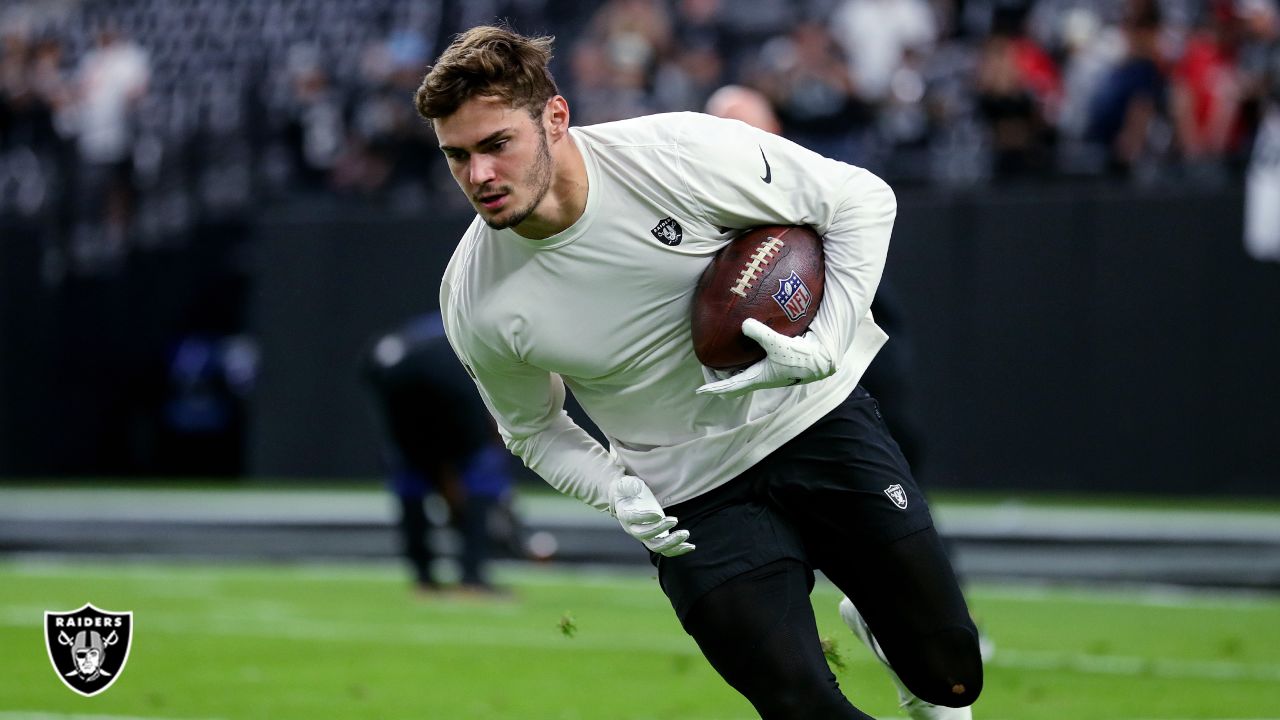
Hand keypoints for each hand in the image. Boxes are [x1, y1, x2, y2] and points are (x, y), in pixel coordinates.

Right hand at [609, 476, 694, 556]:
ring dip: (671, 542)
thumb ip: (630, 484)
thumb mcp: (626, 483)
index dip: (645, 517)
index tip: (659, 514)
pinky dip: (678, 549)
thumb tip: (637, 488)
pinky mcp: (657, 537)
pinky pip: (666, 550)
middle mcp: (633, 528)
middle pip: (645, 535)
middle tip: (675, 520)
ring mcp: (646, 535)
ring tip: (685, 533)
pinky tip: (690, 546)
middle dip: (660, 529)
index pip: (633, 518)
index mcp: (625, 514)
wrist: (629, 499)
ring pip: (657, 546)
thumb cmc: (628, 489)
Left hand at [696, 318, 835, 397]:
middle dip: (718, 376)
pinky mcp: (774, 363)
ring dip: (729, 369)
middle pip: (732, 383)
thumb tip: (743, 324)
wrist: (824, 359)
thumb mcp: (780, 344)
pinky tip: (741, 345)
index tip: (700, 389)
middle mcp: (761, 377)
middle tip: (708, 363)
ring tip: (719, 355)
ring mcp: (767, 371)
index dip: (714, 388)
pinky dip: (742, 359)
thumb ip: (761, 334)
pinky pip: (751, 364)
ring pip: (741, 374)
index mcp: (758, 378)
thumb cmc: (802, 356)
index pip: (730, 388)